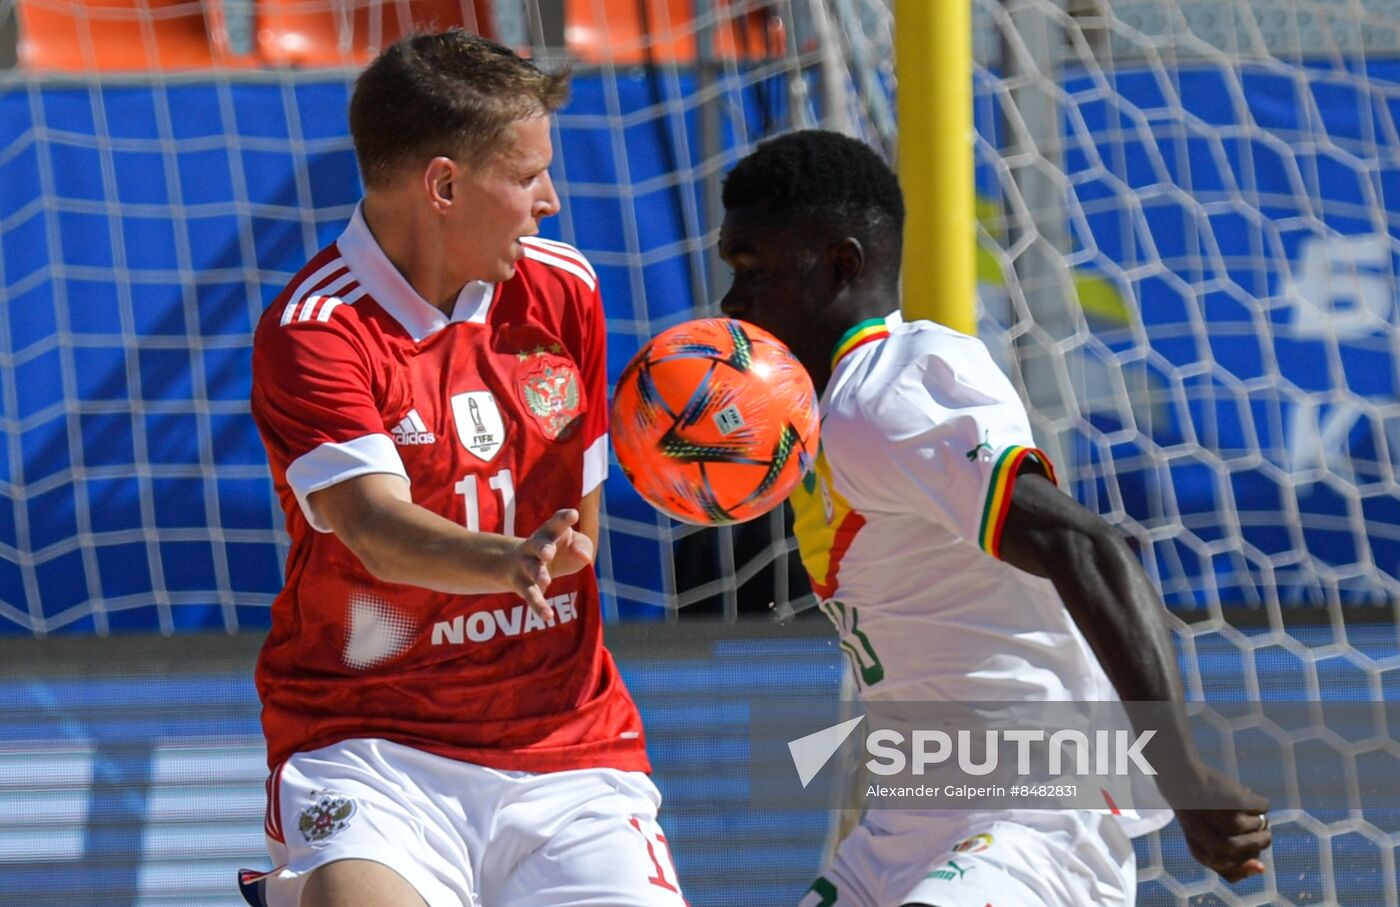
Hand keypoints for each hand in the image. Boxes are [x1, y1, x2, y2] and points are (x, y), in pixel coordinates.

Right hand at [509, 509, 593, 620]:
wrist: (517, 563)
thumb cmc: (556, 550)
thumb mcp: (572, 545)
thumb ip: (582, 546)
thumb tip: (584, 556)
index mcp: (550, 532)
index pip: (556, 522)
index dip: (564, 518)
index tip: (573, 514)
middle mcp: (535, 546)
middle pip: (539, 545)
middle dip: (543, 548)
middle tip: (548, 553)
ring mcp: (527, 565)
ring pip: (532, 569)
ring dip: (538, 574)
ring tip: (545, 581)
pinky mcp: (523, 585)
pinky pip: (531, 596)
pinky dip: (539, 606)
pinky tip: (548, 616)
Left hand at [1169, 761, 1271, 882]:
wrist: (1179, 779)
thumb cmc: (1198, 814)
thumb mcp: (1207, 844)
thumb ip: (1232, 864)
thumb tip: (1263, 869)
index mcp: (1201, 852)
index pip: (1231, 873)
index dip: (1244, 867)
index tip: (1248, 854)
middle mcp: (1212, 839)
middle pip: (1252, 850)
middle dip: (1259, 840)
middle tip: (1255, 828)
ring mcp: (1224, 818)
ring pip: (1259, 826)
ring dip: (1257, 818)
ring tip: (1237, 807)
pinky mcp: (1234, 799)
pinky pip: (1262, 807)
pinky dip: (1257, 802)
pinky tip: (1241, 796)